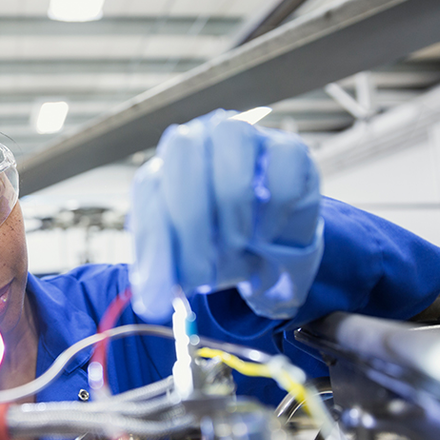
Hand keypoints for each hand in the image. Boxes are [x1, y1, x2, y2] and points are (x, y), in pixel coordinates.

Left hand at [129, 109, 323, 320]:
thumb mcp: (186, 264)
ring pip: (232, 137)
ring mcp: (246, 137)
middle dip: (191, 216)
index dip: (156, 238)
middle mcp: (201, 139)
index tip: (165, 284)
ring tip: (236, 245)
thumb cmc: (220, 245)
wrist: (271, 245)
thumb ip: (165, 276)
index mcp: (165, 167)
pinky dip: (272, 209)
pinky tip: (265, 235)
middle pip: (185, 147)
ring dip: (232, 203)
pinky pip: (281, 164)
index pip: (150, 188)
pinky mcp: (289, 150)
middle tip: (204, 268)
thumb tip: (151, 302)